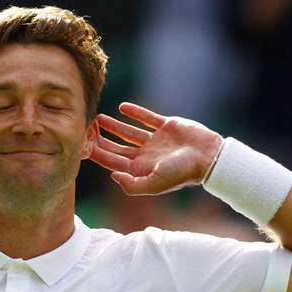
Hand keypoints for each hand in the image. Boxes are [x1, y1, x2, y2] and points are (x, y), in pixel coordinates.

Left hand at [92, 103, 223, 194]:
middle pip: (118, 147)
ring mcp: (156, 141)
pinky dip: (135, 113)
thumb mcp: (154, 184)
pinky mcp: (166, 126)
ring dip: (114, 126)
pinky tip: (122, 107)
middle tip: (87, 129)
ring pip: (129, 132)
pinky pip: (147, 118)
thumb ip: (132, 184)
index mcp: (141, 169)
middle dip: (102, 140)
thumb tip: (112, 175)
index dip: (98, 154)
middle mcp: (146, 156)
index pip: (113, 162)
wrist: (208, 157)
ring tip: (99, 118)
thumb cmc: (182, 173)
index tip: (83, 145)